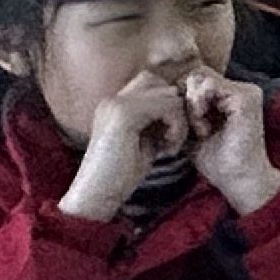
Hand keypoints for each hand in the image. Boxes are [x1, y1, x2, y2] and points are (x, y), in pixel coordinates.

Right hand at [61, 73, 195, 221]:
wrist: (97, 196)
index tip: (170, 134)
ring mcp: (116, 104)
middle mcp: (113, 99)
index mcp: (115, 103)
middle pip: (164, 85)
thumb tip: (182, 101)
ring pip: (170, 94)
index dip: (170, 105)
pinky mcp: (124, 114)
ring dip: (180, 121)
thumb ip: (157, 118)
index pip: (154, 83)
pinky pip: (169, 106)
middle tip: (172, 140)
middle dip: (178, 111)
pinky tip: (167, 149)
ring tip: (169, 146)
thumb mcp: (145, 139)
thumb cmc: (123, 174)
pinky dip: (177, 127)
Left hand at [186, 74, 279, 218]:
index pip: (196, 79)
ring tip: (199, 129)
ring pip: (201, 77)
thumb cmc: (217, 161)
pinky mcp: (245, 98)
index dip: (182, 98)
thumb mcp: (192, 130)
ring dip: (192, 104)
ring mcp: (246, 91)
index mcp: (231, 96)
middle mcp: (241, 88)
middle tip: (191, 127)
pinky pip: (210, 85)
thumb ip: (183, 110)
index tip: (183, 125)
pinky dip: (199, 105)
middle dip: (185, 99)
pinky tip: (203, 127)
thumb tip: (161, 95)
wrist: (237, 179)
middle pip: (197, 74)